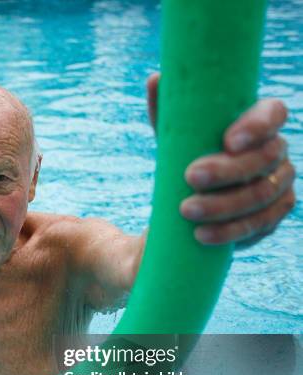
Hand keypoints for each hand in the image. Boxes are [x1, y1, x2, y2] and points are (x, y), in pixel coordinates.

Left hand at [146, 72, 295, 247]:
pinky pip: (259, 226)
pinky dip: (229, 232)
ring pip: (262, 195)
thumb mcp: (174, 140)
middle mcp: (276, 152)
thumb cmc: (184, 162)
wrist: (186, 209)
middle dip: (227, 170)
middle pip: (265, 158)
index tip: (227, 140)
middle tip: (190, 177)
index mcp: (258, 124)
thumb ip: (168, 112)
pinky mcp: (271, 219)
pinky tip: (202, 235)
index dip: (257, 126)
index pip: (273, 115)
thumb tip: (156, 79)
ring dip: (224, 205)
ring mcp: (278, 186)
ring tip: (186, 210)